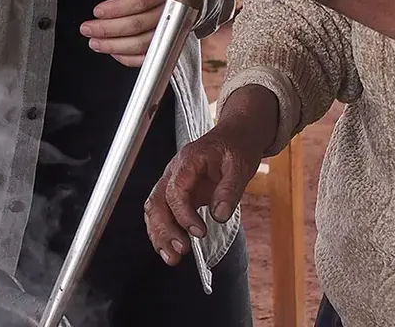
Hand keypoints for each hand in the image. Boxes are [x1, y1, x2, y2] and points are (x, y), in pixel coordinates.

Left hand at [81, 0, 168, 67]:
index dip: (116, 8)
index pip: (140, 1)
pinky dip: (129, 58)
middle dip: (108, 29)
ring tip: (96, 42)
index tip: (97, 11)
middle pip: (139, 25)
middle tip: (88, 28)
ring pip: (143, 44)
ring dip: (115, 46)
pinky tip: (114, 52)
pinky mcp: (168, 42)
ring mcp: (172, 27)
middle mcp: (171, 8)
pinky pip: (149, 56)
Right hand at [144, 86, 278, 265]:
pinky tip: (169, 248)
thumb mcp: (240, 165)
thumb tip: (219, 215)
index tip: (199, 232)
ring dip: (160, 233)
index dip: (183, 214)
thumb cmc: (236, 146)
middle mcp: (175, 171)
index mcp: (188, 160)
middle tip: (182, 250)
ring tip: (173, 258)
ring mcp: (174, 181)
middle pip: (158, 201)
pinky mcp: (179, 193)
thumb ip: (229, 189)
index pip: (175, 189)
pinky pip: (163, 211)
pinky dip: (162, 231)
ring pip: (155, 209)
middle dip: (165, 228)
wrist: (235, 136)